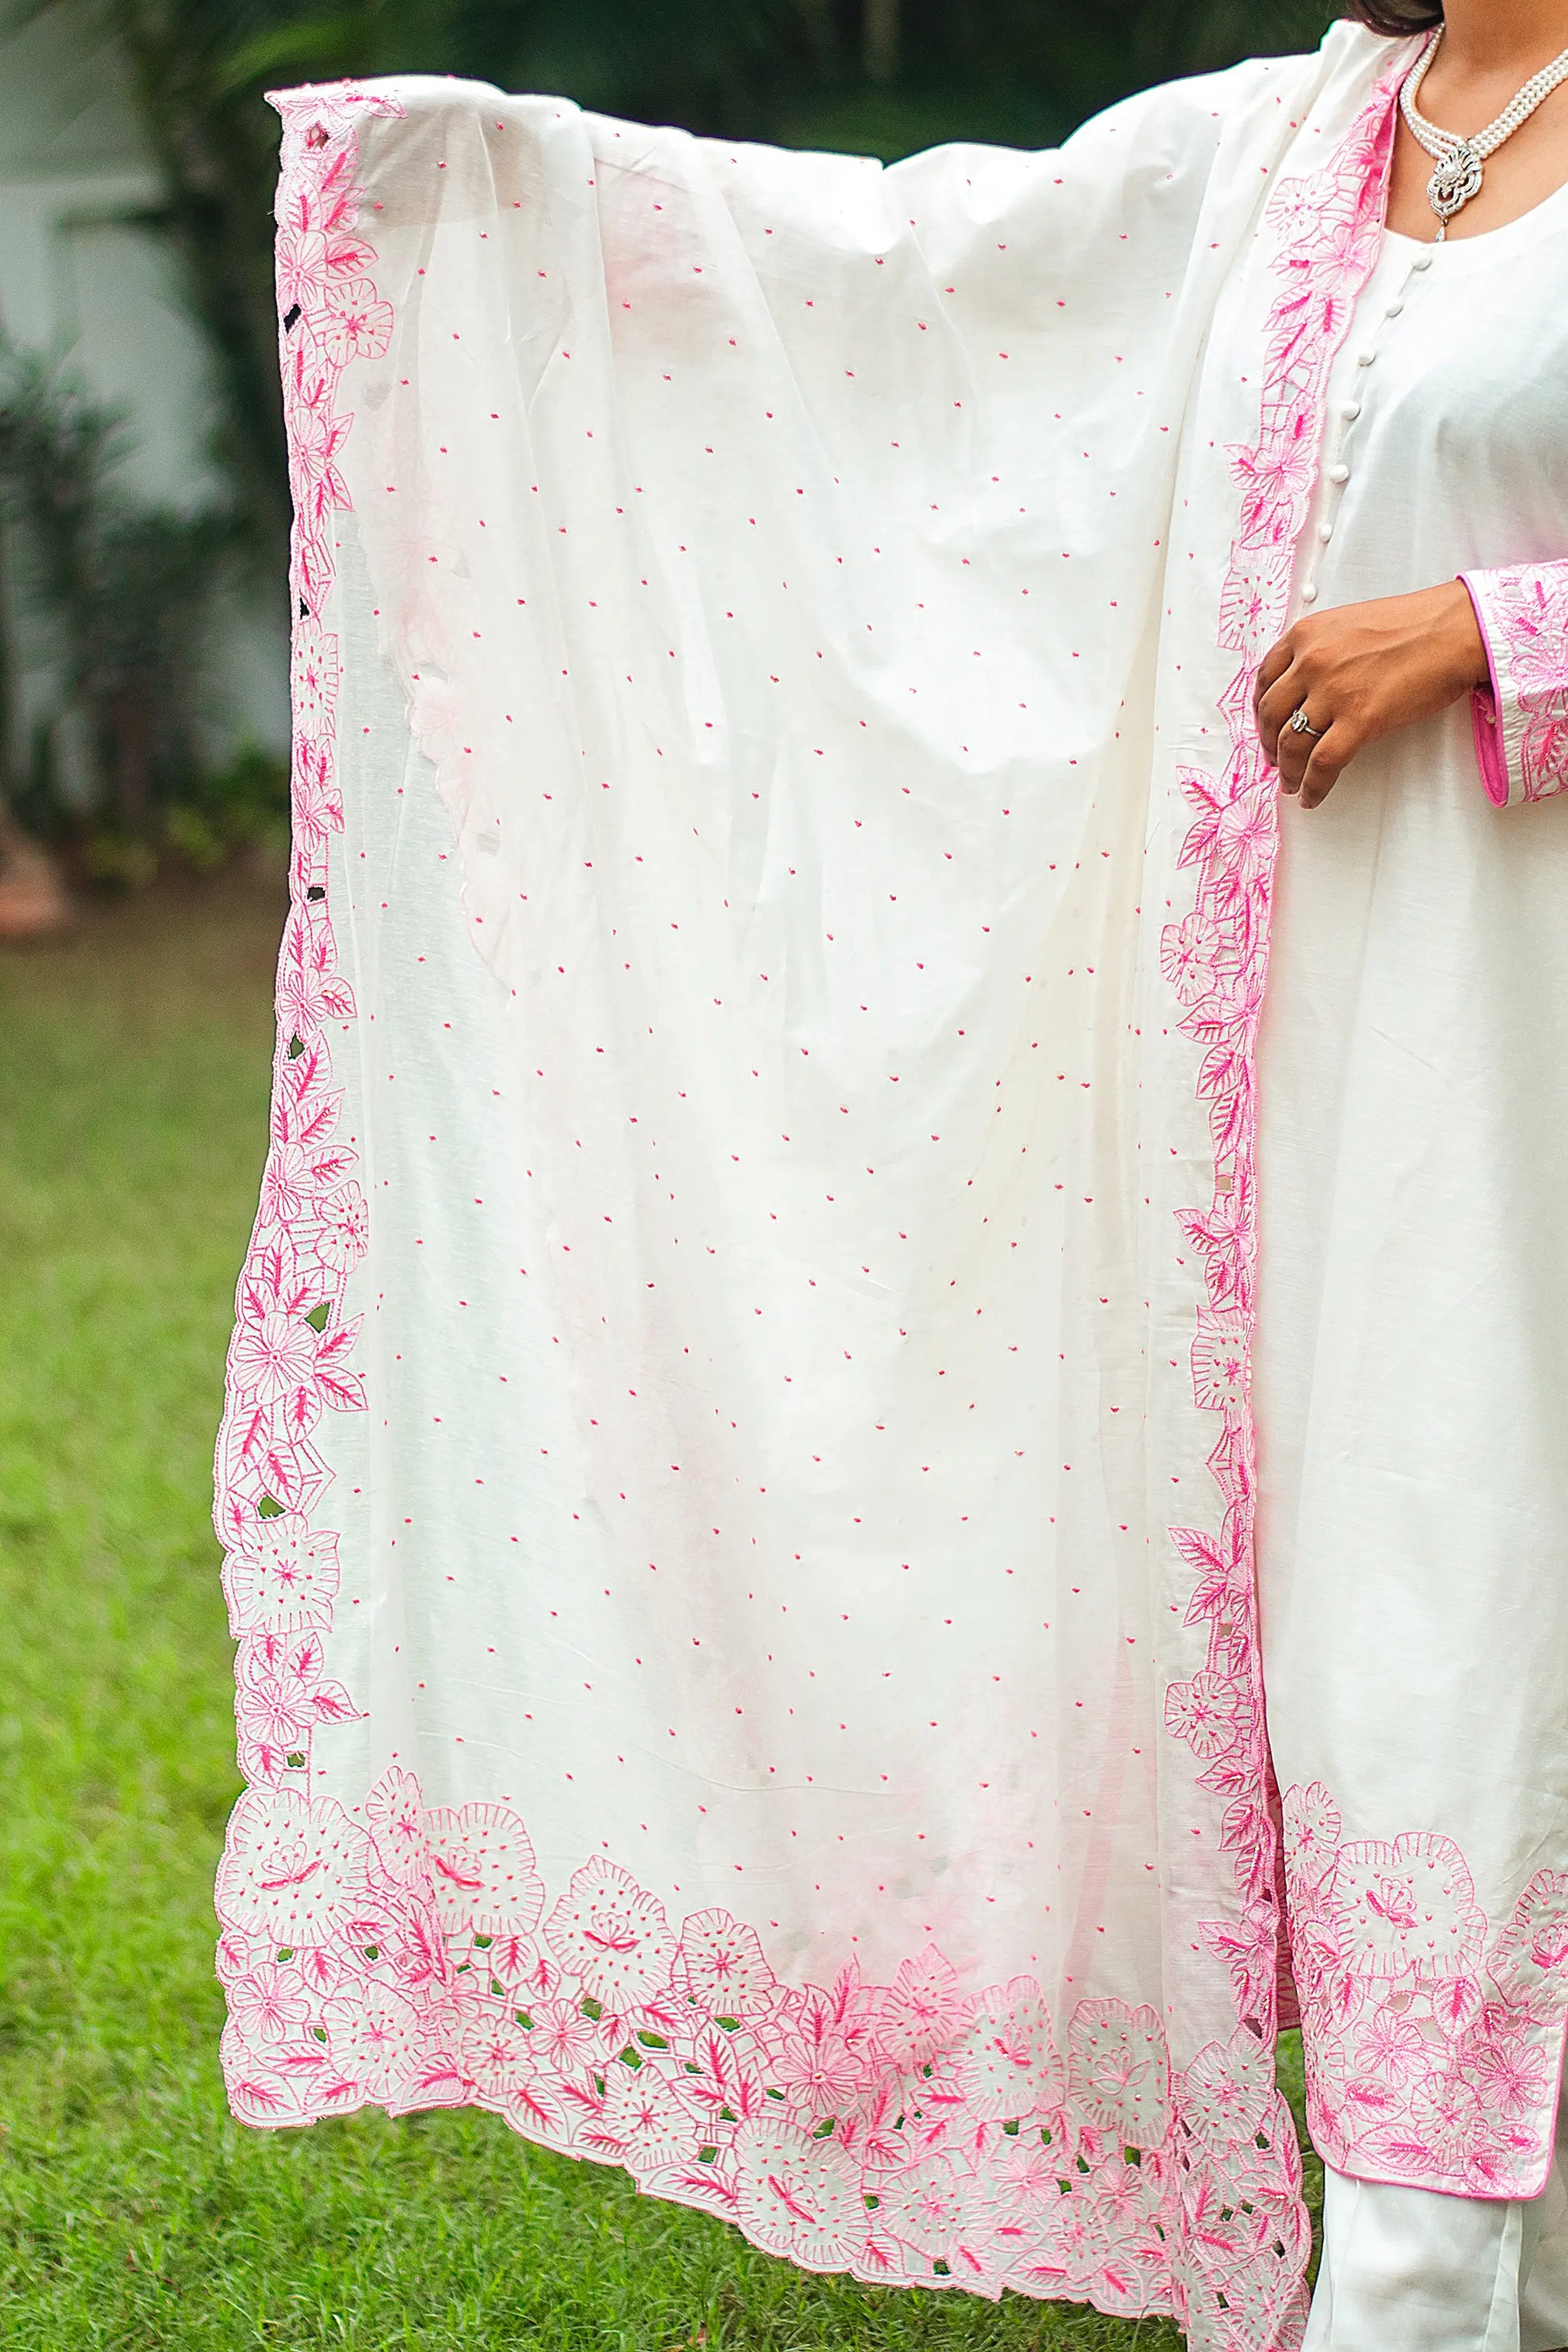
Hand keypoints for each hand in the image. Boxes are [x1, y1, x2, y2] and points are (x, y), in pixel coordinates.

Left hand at [1253, 579, 1488, 809]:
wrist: (1456, 629)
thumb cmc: (1415, 625)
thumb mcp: (1351, 623)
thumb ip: (1323, 649)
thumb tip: (1308, 684)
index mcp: (1307, 635)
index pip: (1265, 679)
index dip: (1260, 710)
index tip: (1265, 726)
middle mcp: (1312, 661)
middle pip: (1272, 715)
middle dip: (1268, 743)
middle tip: (1274, 759)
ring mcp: (1333, 691)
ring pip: (1291, 743)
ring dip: (1287, 770)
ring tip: (1290, 783)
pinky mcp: (1359, 719)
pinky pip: (1322, 763)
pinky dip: (1312, 785)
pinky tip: (1311, 797)